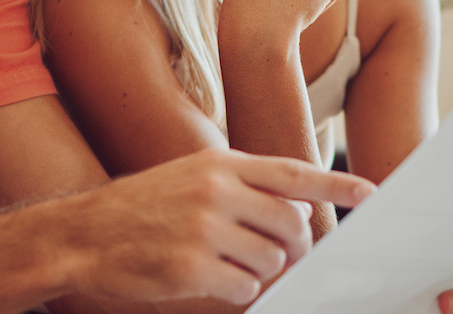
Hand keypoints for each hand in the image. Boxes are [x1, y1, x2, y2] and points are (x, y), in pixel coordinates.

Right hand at [55, 148, 373, 304]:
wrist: (82, 235)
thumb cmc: (140, 207)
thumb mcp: (190, 175)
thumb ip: (242, 187)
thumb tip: (294, 213)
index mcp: (220, 164)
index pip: (293, 172)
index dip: (335, 185)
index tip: (370, 193)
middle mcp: (217, 191)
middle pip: (291, 225)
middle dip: (292, 247)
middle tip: (274, 253)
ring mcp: (204, 230)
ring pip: (272, 262)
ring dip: (260, 271)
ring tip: (225, 262)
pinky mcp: (192, 269)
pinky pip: (245, 289)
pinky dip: (236, 290)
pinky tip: (207, 278)